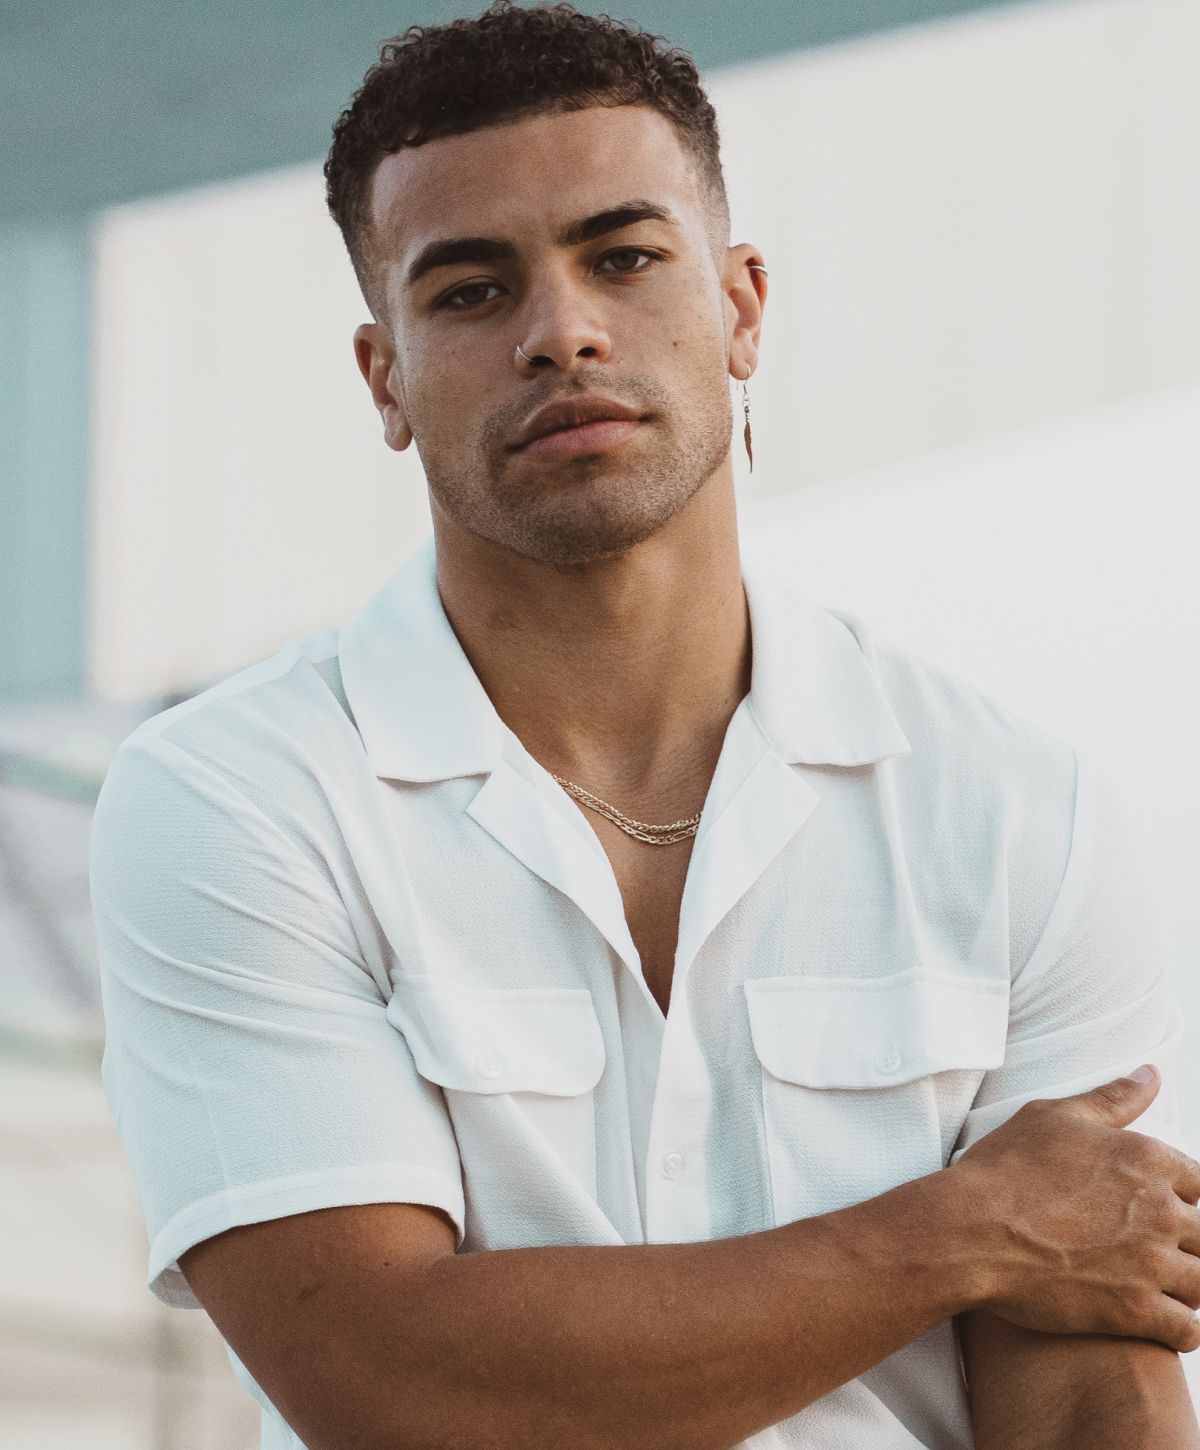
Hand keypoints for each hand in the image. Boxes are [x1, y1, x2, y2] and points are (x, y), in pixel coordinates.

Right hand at [952, 1065, 1199, 1352]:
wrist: (969, 1230)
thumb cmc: (1005, 1170)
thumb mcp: (1053, 1117)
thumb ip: (1111, 1099)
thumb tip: (1150, 1075)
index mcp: (1148, 1159)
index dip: (1185, 1197)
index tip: (1162, 1208)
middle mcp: (1161, 1210)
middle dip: (1187, 1244)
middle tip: (1152, 1250)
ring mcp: (1151, 1264)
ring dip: (1188, 1287)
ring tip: (1160, 1288)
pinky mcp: (1135, 1311)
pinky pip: (1187, 1330)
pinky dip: (1179, 1329)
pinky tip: (1159, 1321)